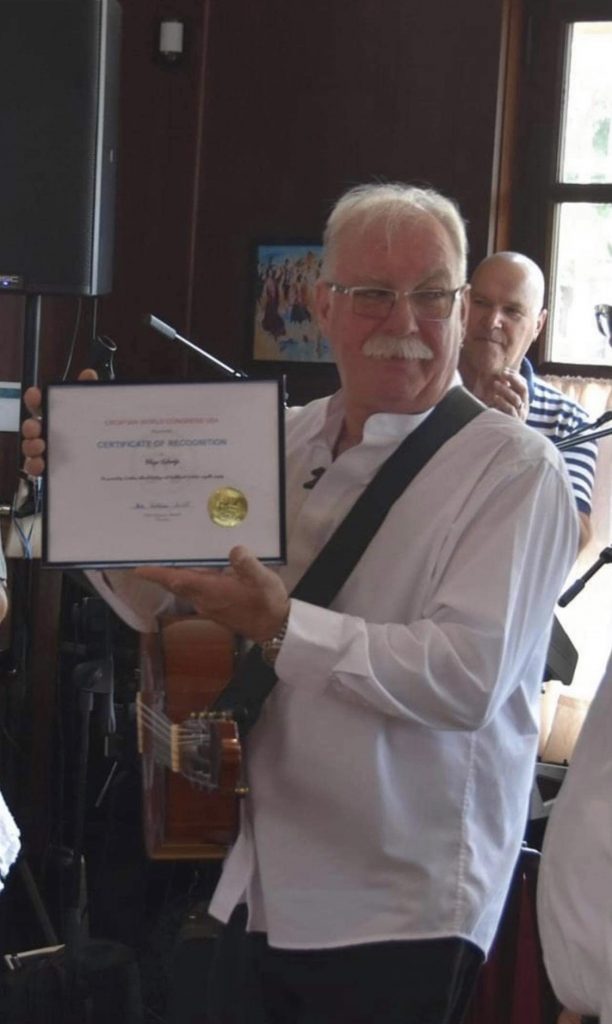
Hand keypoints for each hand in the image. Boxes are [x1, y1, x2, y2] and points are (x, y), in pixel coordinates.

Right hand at [21, 369, 97, 475]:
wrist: (104, 463)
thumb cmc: (91, 432)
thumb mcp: (93, 411)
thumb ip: (89, 394)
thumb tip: (89, 374)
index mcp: (54, 416)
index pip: (39, 404)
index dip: (34, 398)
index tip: (35, 394)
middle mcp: (46, 432)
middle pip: (31, 427)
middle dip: (30, 425)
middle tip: (35, 427)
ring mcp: (45, 451)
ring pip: (30, 447)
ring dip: (31, 445)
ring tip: (40, 446)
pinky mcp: (48, 469)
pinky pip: (35, 468)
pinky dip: (34, 465)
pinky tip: (41, 465)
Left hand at [133, 544, 289, 643]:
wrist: (275, 627)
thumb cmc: (268, 603)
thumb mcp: (263, 580)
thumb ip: (247, 564)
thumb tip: (234, 550)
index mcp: (212, 591)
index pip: (178, 580)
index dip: (157, 574)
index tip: (137, 569)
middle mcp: (205, 599)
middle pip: (177, 582)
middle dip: (162, 570)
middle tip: (150, 551)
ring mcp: (209, 604)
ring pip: (186, 585)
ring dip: (175, 572)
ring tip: (170, 553)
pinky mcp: (216, 605)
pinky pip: (197, 588)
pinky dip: (190, 576)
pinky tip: (197, 565)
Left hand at [488, 368, 528, 420]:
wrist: (508, 439)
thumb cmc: (504, 419)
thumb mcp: (506, 404)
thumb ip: (506, 392)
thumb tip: (500, 376)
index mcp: (524, 401)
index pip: (524, 385)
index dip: (515, 376)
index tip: (505, 370)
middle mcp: (524, 406)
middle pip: (523, 390)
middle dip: (513, 379)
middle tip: (502, 373)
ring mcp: (520, 414)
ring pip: (516, 399)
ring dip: (505, 390)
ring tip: (495, 384)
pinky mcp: (513, 422)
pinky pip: (510, 410)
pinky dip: (502, 402)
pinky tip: (494, 397)